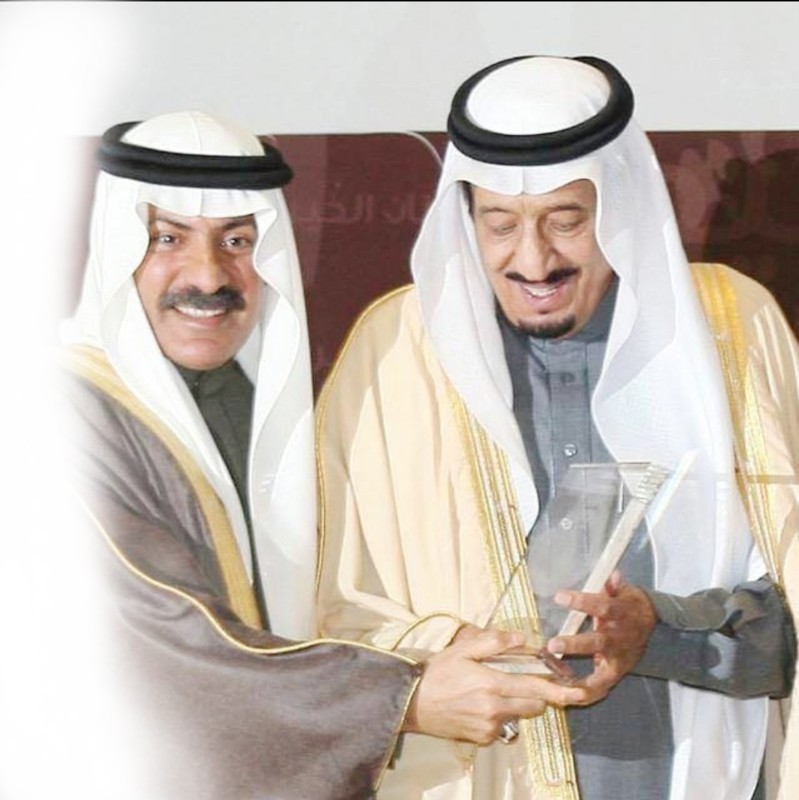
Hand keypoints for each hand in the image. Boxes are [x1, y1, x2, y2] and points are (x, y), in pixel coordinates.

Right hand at [403, 628, 550, 743]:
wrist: (413, 702)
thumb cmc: (437, 672)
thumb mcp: (462, 649)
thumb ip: (493, 642)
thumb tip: (521, 638)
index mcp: (492, 684)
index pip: (534, 688)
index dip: (560, 691)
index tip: (580, 693)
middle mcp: (494, 709)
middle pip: (533, 706)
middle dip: (537, 694)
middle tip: (526, 680)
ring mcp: (489, 727)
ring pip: (518, 715)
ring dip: (517, 704)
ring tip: (496, 690)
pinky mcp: (482, 738)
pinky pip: (502, 727)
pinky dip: (499, 715)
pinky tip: (480, 705)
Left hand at [544, 571, 656, 704]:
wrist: (652, 626)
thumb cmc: (628, 605)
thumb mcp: (625, 592)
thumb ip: (615, 586)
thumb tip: (612, 575)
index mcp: (620, 614)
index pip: (601, 606)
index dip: (581, 601)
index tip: (559, 597)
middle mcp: (619, 638)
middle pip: (597, 642)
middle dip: (575, 644)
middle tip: (552, 644)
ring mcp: (618, 658)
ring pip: (600, 672)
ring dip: (580, 678)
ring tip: (559, 683)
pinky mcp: (616, 672)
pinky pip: (601, 687)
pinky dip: (587, 693)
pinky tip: (568, 697)